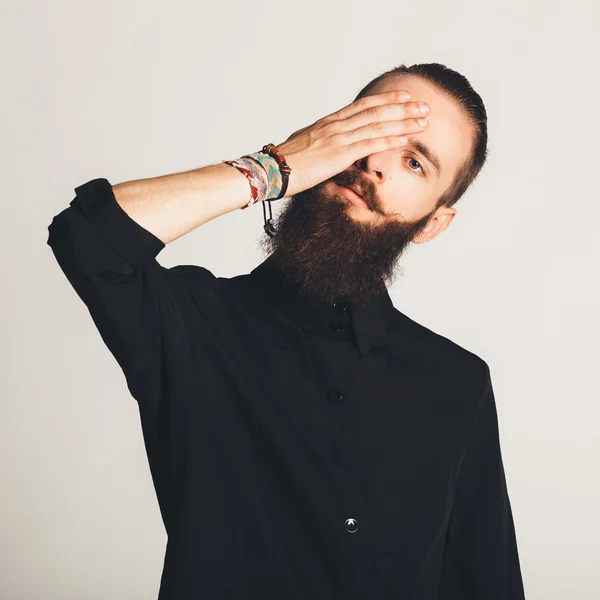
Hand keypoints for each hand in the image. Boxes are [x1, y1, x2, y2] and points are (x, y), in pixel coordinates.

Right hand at [276, 90, 429, 196]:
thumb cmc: (283, 164)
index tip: (404, 96)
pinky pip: (369, 144)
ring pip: (377, 125)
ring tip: (424, 120)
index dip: (385, 100)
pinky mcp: (339, 154)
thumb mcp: (303, 148)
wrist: (270, 170)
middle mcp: (335, 125)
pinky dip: (390, 139)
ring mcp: (338, 138)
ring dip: (403, 121)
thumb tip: (323, 149)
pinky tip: (405, 137)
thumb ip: (318, 144)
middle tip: (424, 106)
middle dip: (403, 108)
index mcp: (327, 123)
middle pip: (375, 112)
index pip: (362, 106)